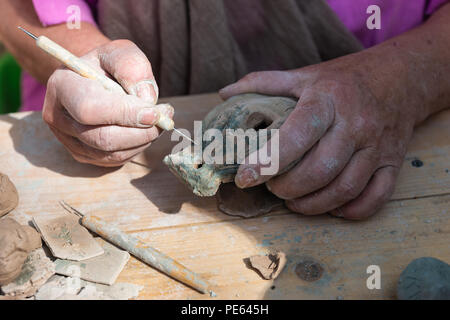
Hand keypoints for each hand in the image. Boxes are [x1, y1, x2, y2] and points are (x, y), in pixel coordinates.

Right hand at [43, 39, 172, 166]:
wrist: (93, 79)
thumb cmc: (108, 65)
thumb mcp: (121, 53)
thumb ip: (134, 69)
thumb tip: (146, 100)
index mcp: (62, 86)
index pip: (90, 109)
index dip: (125, 114)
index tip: (154, 112)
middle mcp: (58, 117)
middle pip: (102, 138)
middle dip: (141, 132)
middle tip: (164, 118)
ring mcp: (68, 140)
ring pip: (112, 153)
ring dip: (143, 140)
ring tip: (158, 121)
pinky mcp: (82, 155)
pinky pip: (115, 160)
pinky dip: (137, 147)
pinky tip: (144, 130)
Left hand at [220, 54, 419, 219]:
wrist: (400, 78)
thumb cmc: (343, 80)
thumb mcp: (304, 74)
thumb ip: (264, 83)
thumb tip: (224, 93)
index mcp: (328, 100)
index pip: (297, 135)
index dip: (269, 160)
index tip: (246, 177)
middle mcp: (355, 125)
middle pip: (320, 170)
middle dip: (287, 188)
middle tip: (271, 187)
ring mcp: (377, 146)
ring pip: (345, 189)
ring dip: (312, 204)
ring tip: (292, 201)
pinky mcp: (393, 163)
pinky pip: (375, 198)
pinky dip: (350, 211)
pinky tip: (330, 207)